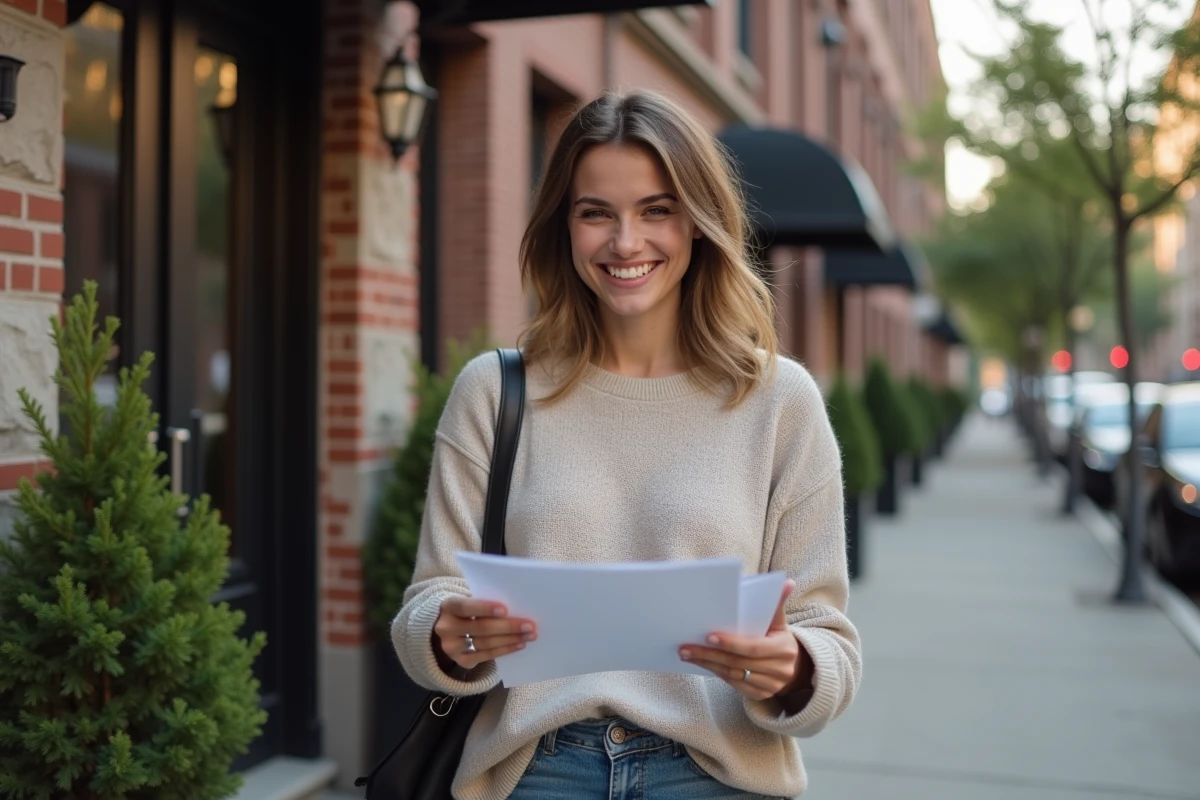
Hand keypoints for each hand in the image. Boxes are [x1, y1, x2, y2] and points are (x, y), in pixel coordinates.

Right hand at [432, 596, 536, 671]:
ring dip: (510, 640)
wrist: (450, 629)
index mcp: (448, 607)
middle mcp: (446, 628)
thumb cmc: (468, 610)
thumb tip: (516, 608)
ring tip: (529, 636)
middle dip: (508, 627)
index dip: (485, 608)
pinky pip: (486, 656)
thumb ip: (485, 602)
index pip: (466, 607)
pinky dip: (505, 650)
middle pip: (480, 628)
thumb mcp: (470, 601)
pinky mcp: (461, 661)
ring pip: (485, 643)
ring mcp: (452, 647)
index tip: (505, 609)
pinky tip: (519, 644)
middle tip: (529, 626)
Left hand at [678, 580, 813, 702]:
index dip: (730, 643)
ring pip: (733, 675)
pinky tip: (701, 663)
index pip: (753, 648)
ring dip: (708, 664)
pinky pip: (734, 684)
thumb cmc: (778, 639)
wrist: (793, 668)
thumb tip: (786, 582)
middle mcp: (779, 670)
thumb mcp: (779, 623)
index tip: (708, 636)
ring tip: (687, 654)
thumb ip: (777, 604)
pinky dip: (716, 673)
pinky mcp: (761, 695)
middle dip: (710, 655)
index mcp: (783, 649)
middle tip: (686, 647)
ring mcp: (770, 685)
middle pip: (738, 663)